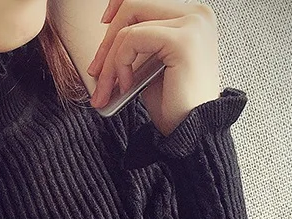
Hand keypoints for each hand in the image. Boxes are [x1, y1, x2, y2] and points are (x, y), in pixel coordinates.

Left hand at [86, 0, 221, 135]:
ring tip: (107, 90)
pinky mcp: (183, 40)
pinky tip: (126, 86)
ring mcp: (192, 24)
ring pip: (129, 25)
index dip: (119, 9)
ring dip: (109, 60)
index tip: (103, 28)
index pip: (144, 0)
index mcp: (192, 17)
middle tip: (95, 72)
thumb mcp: (152, 66)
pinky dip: (120, 63)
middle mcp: (196, 14)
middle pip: (134, 5)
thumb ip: (138, 45)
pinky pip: (133, 39)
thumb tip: (106, 38)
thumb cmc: (174, 106)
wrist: (193, 134)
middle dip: (107, 41)